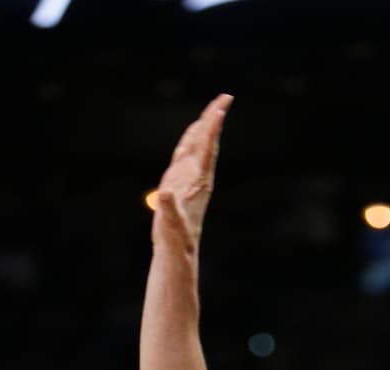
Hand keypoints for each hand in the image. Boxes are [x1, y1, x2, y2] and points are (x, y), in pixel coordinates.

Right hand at [153, 93, 232, 253]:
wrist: (178, 251)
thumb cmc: (176, 239)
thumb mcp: (171, 224)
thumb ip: (169, 209)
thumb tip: (164, 194)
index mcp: (198, 181)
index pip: (207, 147)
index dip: (213, 126)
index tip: (222, 107)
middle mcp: (198, 177)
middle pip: (207, 141)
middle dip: (215, 119)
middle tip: (225, 97)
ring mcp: (191, 180)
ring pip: (200, 147)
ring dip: (205, 127)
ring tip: (213, 109)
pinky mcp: (182, 184)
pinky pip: (188, 156)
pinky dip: (191, 141)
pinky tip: (192, 136)